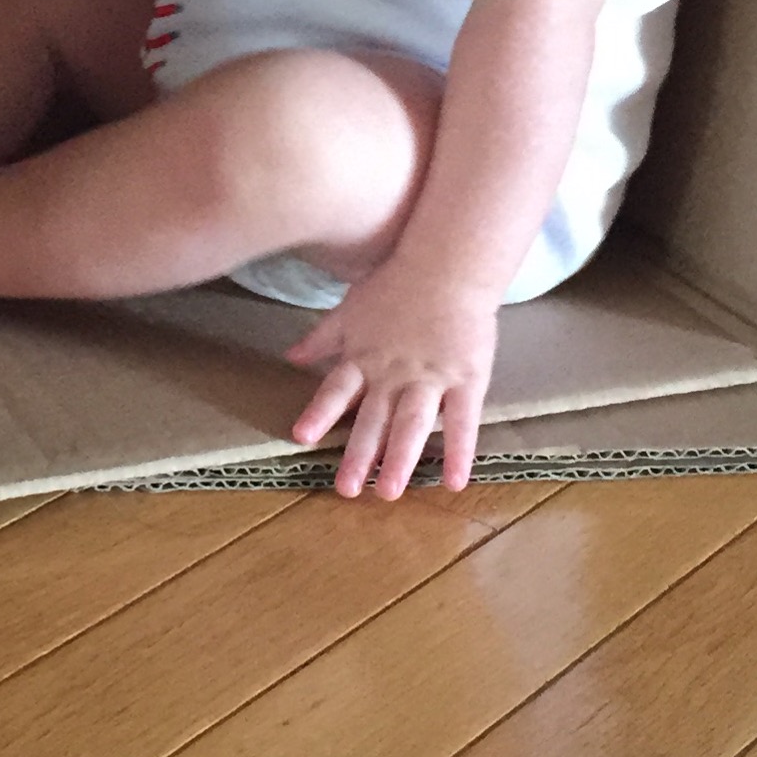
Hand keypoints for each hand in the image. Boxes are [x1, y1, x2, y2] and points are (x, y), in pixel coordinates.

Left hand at [285, 268, 499, 499]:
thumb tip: (290, 358)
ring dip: (399, 460)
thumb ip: (322, 338)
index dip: (320, 412)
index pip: (336, 389)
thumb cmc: (396, 283)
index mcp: (365, 357)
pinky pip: (463, 421)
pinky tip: (456, 483)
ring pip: (412, 424)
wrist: (448, 263)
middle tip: (345, 490)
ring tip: (387, 493)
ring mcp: (431, 378)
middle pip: (373, 418)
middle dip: (359, 455)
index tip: (301, 437)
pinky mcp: (466, 380)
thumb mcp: (350, 308)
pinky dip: (459, 452)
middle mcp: (393, 373)